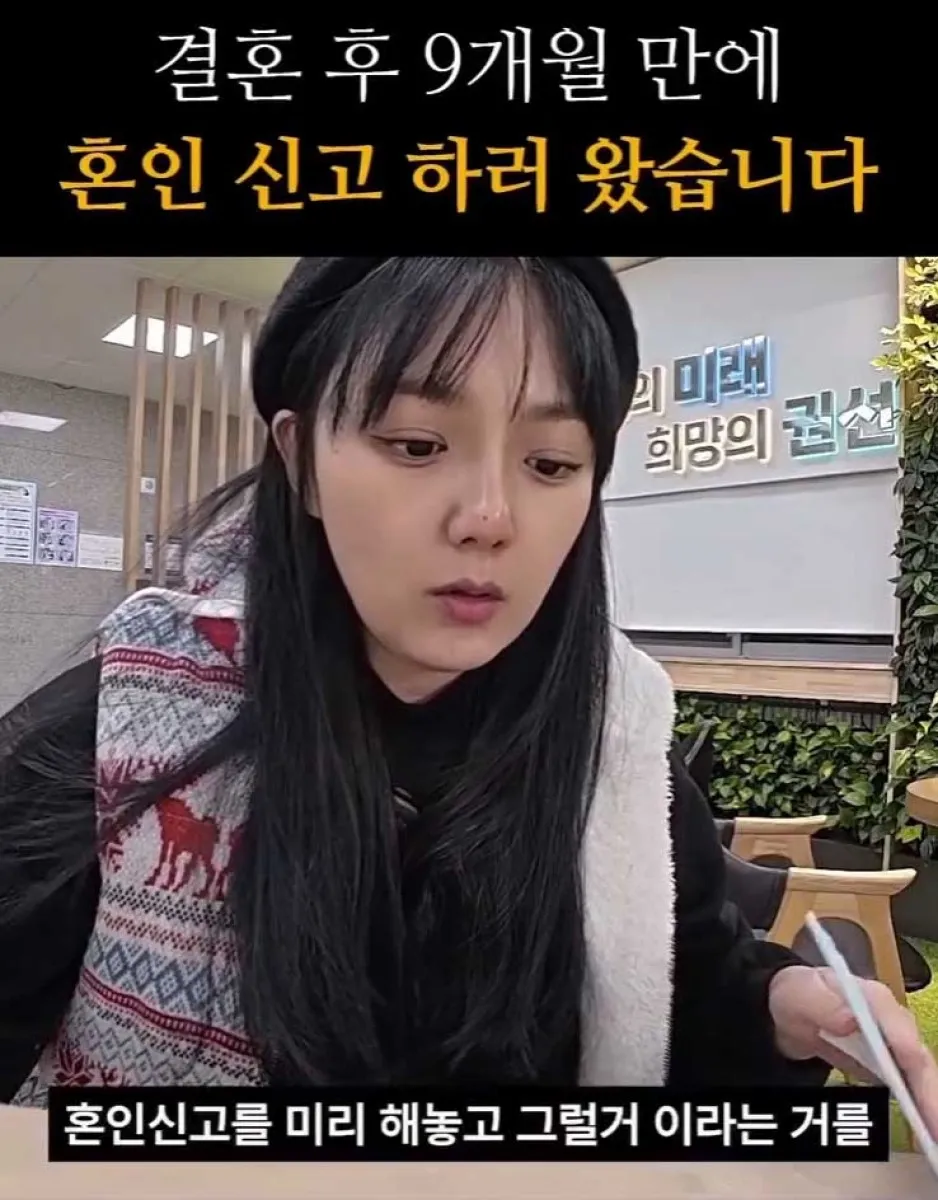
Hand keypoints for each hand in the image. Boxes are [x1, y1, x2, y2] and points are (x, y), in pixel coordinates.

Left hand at [769, 964, 937, 1138]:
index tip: (921, 1088)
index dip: (913, 1060)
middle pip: (917, 1059)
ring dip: (930, 1103)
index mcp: (873, 999)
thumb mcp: (801, 995)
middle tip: (934, 1128)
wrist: (788, 1009)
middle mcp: (891, 1020)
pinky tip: (923, 1128)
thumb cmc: (798, 996)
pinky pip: (908, 1086)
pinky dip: (917, 1106)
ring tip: (933, 1133)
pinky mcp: (890, 1063)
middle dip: (931, 1093)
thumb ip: (822, 1005)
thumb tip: (850, 1020)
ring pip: (919, 1075)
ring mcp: (893, 1043)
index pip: (900, 1032)